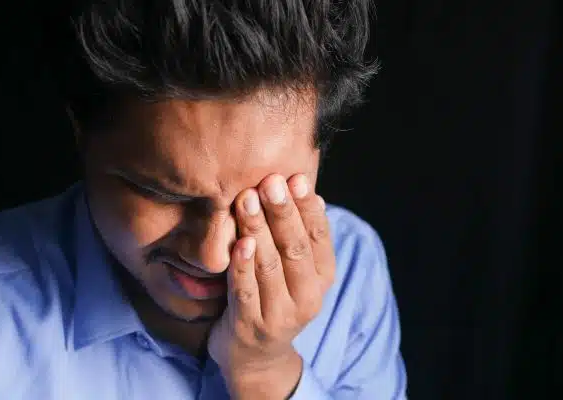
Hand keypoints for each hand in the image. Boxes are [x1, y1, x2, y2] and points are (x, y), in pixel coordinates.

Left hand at [208, 174, 334, 398]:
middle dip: (283, 213)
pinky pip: (245, 290)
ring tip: (248, 199)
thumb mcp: (296, 271)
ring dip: (259, 229)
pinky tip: (240, 242)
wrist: (256, 357)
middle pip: (296, 249)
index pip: (319, 238)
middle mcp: (307, 297)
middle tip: (271, 181)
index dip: (308, 208)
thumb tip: (307, 190)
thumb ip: (300, 235)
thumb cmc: (275, 298)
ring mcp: (279, 314)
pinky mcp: (250, 325)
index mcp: (322, 278)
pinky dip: (242, 266)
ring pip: (270, 265)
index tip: (296, 178)